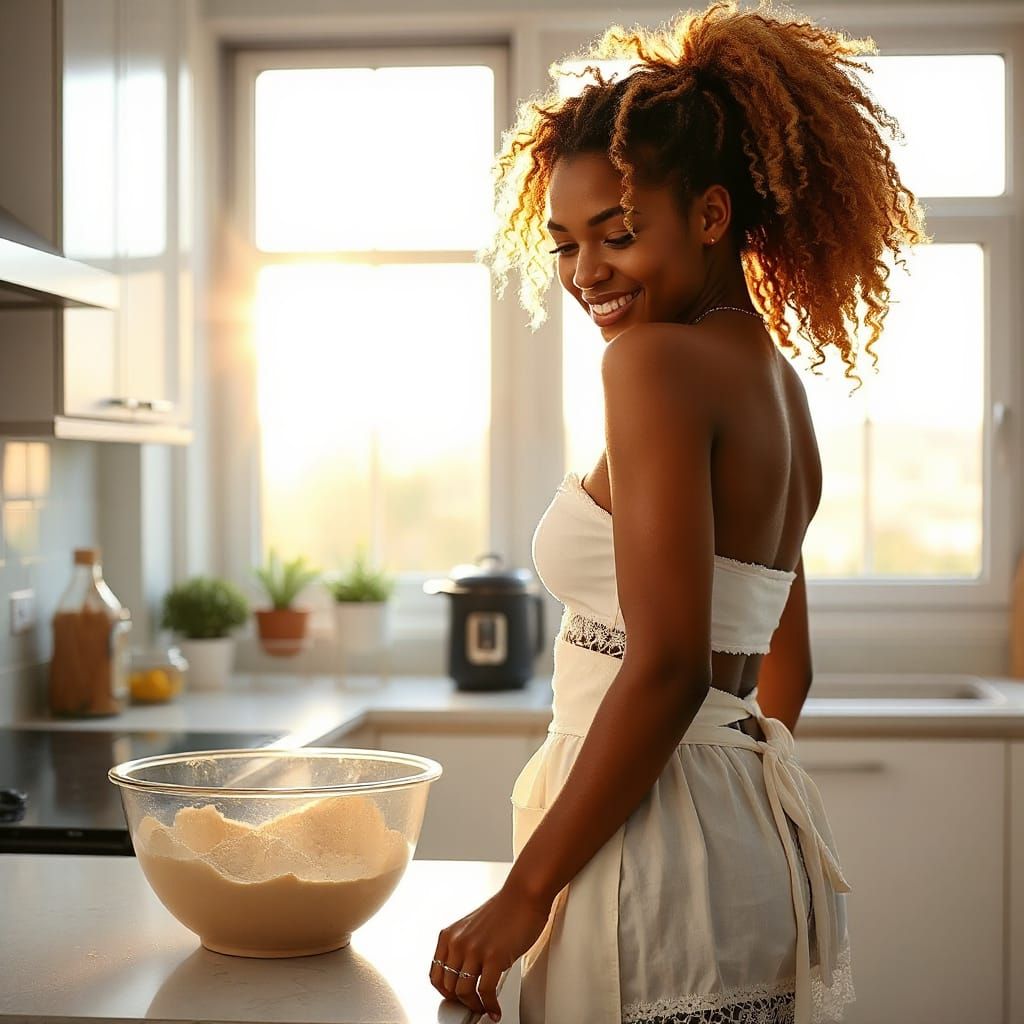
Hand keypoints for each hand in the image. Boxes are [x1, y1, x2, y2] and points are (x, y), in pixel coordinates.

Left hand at [430, 882, 551, 1020]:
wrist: (524, 895)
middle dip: (460, 1001)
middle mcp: (458, 942)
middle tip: (472, 1005)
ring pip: (463, 992)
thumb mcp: (472, 928)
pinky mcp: (493, 957)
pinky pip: (485, 992)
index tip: (455, 998)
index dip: (445, 992)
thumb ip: (465, 948)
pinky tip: (496, 1008)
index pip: (436, 975)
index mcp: (450, 935)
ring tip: (484, 1008)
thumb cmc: (504, 909)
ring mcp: (474, 950)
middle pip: (448, 986)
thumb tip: (466, 974)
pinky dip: (490, 1006)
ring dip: (474, 1006)